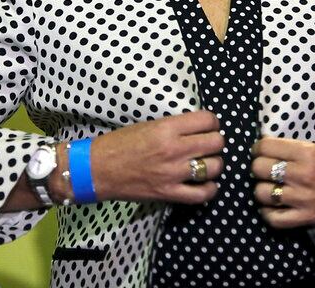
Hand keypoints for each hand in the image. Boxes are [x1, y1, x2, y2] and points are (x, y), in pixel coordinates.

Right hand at [92, 110, 224, 204]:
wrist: (98, 169)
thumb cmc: (120, 143)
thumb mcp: (148, 125)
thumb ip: (174, 127)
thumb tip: (198, 128)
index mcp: (167, 128)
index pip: (207, 120)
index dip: (212, 121)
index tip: (208, 125)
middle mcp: (174, 149)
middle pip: (216, 142)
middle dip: (216, 141)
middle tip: (208, 143)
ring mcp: (173, 173)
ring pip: (214, 167)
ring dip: (214, 164)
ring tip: (206, 162)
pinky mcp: (169, 193)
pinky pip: (202, 194)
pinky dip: (210, 189)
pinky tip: (206, 183)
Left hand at [250, 137, 314, 228]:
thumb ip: (298, 150)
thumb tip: (270, 150)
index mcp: (308, 152)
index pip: (266, 146)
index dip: (259, 148)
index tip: (261, 151)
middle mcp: (302, 174)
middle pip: (259, 169)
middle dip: (258, 167)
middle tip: (264, 169)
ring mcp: (303, 198)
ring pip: (262, 193)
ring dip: (262, 190)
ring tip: (269, 187)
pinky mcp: (307, 218)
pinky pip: (274, 218)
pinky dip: (267, 213)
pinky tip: (271, 207)